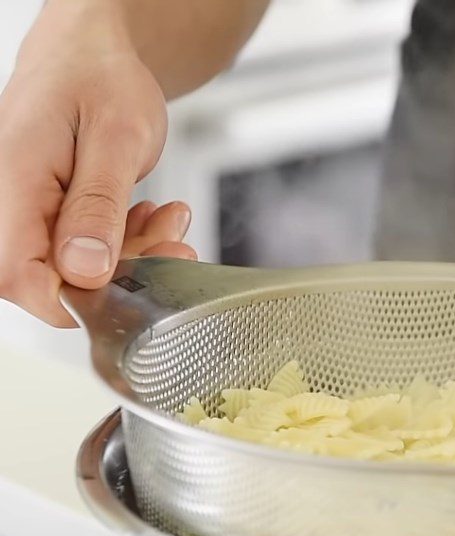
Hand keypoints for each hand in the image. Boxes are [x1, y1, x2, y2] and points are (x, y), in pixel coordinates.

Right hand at [0, 3, 194, 327]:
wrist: (93, 52)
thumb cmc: (99, 77)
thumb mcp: (116, 137)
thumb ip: (97, 205)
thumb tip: (84, 270)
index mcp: (14, 183)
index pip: (23, 279)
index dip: (77, 300)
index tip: (133, 284)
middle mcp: (12, 204)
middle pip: (55, 280)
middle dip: (123, 272)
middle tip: (174, 243)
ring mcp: (31, 212)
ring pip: (79, 270)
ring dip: (135, 255)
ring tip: (170, 219)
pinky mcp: (52, 215)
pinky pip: (88, 250)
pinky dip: (128, 242)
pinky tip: (152, 217)